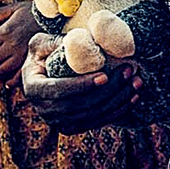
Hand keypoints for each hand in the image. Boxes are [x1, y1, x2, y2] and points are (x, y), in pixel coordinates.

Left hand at [0, 2, 35, 83]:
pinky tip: (11, 76)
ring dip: (1, 67)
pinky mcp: (35, 62)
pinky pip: (18, 77)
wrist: (58, 18)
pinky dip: (12, 79)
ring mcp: (24, 55)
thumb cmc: (33, 12)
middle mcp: (13, 45)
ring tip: (6, 61)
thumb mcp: (12, 9)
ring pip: (2, 70)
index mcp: (5, 32)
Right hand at [20, 33, 140, 131]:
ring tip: (137, 82)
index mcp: (32, 88)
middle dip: (108, 91)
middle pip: (79, 105)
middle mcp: (42, 109)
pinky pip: (97, 122)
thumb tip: (77, 41)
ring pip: (92, 115)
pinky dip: (117, 111)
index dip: (81, 85)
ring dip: (118, 100)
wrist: (42, 73)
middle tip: (129, 72)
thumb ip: (55, 42)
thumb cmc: (43, 54)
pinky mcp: (71, 126)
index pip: (58, 90)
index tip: (105, 75)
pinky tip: (133, 97)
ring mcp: (57, 121)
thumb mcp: (42, 43)